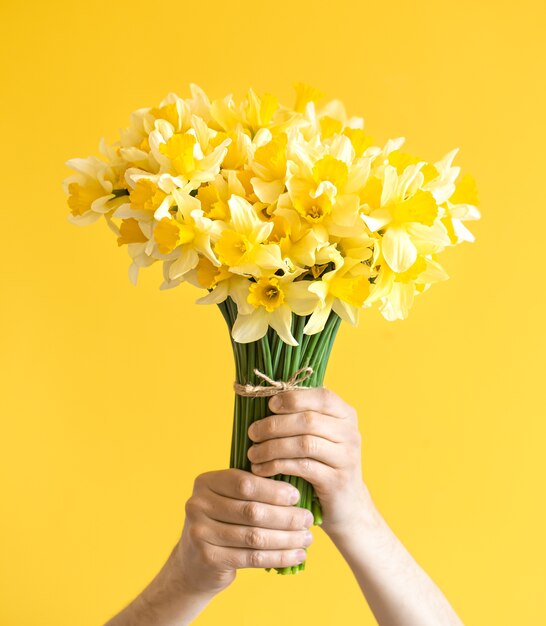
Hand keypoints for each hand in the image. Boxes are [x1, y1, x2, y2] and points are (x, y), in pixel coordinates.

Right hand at [173, 468, 313, 594]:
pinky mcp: (208, 558)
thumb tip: (299, 486)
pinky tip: (296, 555)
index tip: (297, 496)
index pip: (244, 483)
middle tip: (307, 520)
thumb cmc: (224, 523)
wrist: (195, 562)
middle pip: (251, 510)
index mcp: (206, 482)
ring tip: (306, 538)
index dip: (273, 490)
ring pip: (254, 536)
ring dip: (286, 538)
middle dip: (285, 516)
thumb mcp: (230, 499)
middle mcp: (198, 504)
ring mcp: (200, 533)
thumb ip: (254, 490)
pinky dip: (278, 557)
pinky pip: (252, 558)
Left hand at [247, 387, 373, 536]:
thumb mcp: (318, 436)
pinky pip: (302, 467)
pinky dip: (277, 465)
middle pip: (308, 421)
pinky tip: (261, 469)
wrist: (346, 505)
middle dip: (275, 425)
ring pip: (304, 444)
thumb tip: (264, 399)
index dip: (294, 398)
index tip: (270, 405)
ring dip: (272, 447)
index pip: (322, 397)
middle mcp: (350, 433)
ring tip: (252, 453)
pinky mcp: (337, 481)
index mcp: (345, 415)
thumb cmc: (322, 463)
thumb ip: (300, 417)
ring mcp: (346, 457)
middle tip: (252, 433)